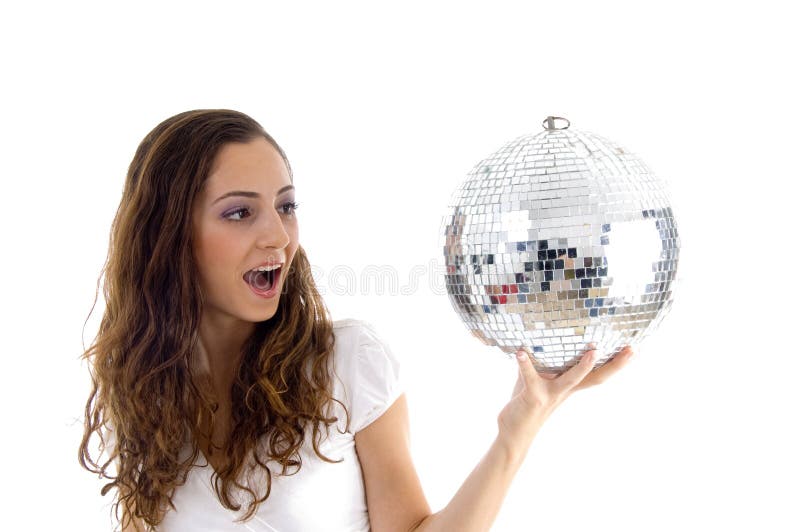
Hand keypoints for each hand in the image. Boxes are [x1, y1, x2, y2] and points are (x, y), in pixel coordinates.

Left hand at [496, 344, 634, 455]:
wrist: (515, 432)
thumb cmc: (527, 401)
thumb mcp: (538, 378)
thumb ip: (542, 361)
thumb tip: (540, 335)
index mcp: (570, 386)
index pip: (598, 374)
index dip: (616, 363)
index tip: (633, 349)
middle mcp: (565, 391)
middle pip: (595, 378)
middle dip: (615, 364)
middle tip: (631, 350)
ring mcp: (551, 395)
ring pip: (571, 380)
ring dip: (583, 367)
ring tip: (593, 351)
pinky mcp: (534, 396)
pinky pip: (530, 378)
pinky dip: (525, 364)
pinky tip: (520, 353)